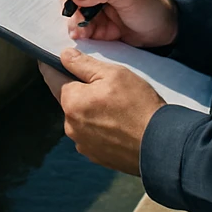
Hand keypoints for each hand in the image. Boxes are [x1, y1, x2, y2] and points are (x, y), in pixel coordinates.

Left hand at [40, 48, 164, 175]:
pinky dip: (100, 127)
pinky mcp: (95, 156)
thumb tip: (64, 55)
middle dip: (80, 90)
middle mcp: (70, 125)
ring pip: (80, 118)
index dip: (52, 65)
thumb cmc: (138, 105)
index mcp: (71, 102)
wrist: (160, 145)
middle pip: (68, 99)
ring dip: (90, 110)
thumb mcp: (113, 74)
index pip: (52, 77)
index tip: (50, 59)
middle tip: (103, 84)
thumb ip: (84, 64)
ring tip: (116, 107)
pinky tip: (118, 124)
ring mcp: (82, 143)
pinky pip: (91, 135)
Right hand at [54, 0, 177, 46]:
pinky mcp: (88, 21)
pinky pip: (74, 25)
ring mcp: (88, 2)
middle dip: (69, 4)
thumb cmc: (150, 5)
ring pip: (67, 8)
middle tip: (78, 16)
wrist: (159, 32)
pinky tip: (86, 35)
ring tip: (83, 30)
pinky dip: (77, 31)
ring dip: (72, 20)